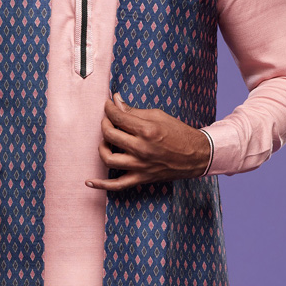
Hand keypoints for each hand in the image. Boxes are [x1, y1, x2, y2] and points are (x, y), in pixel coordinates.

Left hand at [86, 91, 211, 191]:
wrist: (196, 156)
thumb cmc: (178, 133)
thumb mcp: (158, 116)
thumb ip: (134, 111)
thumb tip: (115, 100)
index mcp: (147, 130)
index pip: (118, 117)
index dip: (109, 108)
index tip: (108, 105)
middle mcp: (141, 149)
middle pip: (109, 135)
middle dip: (105, 124)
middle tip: (108, 120)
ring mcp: (140, 166)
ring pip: (108, 158)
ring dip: (102, 147)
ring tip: (107, 141)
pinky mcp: (141, 178)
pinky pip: (116, 185)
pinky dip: (101, 185)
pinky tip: (89, 182)